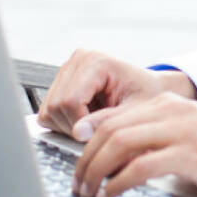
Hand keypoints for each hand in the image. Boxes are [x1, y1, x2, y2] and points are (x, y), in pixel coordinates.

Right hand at [37, 49, 196, 138]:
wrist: (149, 89)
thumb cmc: (146, 96)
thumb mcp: (133, 112)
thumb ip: (106, 121)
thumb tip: (78, 133)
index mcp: (96, 61)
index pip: (69, 101)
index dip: (81, 126)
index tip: (98, 136)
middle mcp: (78, 60)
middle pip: (55, 106)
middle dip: (74, 128)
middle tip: (98, 131)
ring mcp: (67, 70)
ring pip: (48, 111)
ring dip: (68, 126)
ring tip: (94, 124)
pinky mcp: (61, 82)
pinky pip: (48, 112)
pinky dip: (63, 123)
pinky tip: (85, 120)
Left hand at [71, 92, 196, 196]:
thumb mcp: (183, 132)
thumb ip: (153, 134)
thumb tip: (114, 152)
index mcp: (165, 104)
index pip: (113, 115)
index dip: (87, 136)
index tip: (74, 156)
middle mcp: (169, 112)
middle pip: (110, 129)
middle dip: (86, 158)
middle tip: (78, 182)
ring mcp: (179, 132)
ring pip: (120, 144)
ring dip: (96, 170)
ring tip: (89, 191)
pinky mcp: (188, 155)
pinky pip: (142, 166)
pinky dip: (119, 182)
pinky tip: (111, 194)